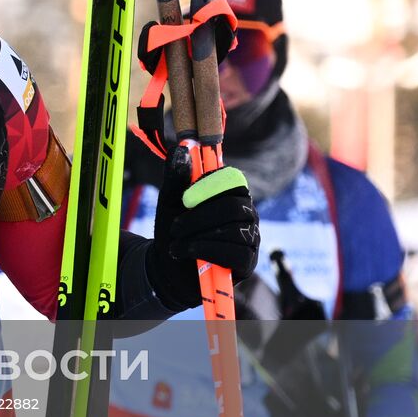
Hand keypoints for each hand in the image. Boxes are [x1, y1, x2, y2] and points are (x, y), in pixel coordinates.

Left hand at [146, 147, 259, 310]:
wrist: (166, 267)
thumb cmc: (173, 230)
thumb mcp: (169, 201)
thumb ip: (175, 176)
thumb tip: (182, 149)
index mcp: (230, 194)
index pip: (234, 180)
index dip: (211, 186)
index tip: (186, 198)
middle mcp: (246, 214)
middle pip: (234, 206)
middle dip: (199, 216)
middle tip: (175, 226)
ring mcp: (250, 238)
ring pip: (233, 230)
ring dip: (197, 235)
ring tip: (177, 242)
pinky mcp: (248, 262)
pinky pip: (236, 252)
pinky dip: (205, 251)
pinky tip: (185, 253)